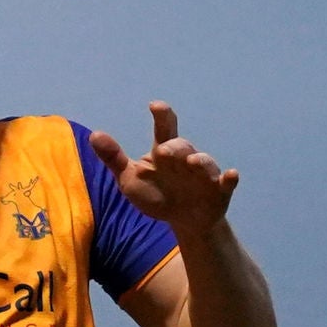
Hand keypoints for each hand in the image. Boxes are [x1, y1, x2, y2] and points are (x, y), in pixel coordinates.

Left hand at [86, 102, 237, 237]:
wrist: (182, 220)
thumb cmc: (156, 194)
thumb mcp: (130, 179)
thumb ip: (114, 159)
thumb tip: (94, 135)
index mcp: (165, 153)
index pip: (164, 129)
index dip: (162, 116)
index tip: (155, 106)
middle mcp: (186, 159)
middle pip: (182, 147)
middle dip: (174, 148)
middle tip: (162, 152)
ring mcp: (204, 175)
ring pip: (205, 163)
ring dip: (200, 162)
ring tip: (191, 163)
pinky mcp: (218, 191)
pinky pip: (227, 182)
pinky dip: (230, 179)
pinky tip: (232, 175)